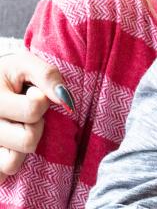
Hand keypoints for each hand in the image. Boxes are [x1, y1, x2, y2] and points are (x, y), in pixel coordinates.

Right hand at [0, 50, 70, 182]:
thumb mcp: (25, 65)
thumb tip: (66, 99)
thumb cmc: (9, 74)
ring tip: (18, 129)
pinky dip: (11, 162)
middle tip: (28, 114)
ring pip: (12, 163)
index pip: (34, 109)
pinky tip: (10, 145)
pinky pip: (2, 175)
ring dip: (22, 147)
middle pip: (27, 140)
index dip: (42, 101)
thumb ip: (48, 76)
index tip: (35, 93)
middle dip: (36, 126)